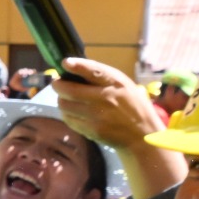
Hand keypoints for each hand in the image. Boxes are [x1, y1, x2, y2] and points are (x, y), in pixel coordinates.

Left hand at [52, 58, 185, 198]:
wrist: (141, 135)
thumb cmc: (131, 105)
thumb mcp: (124, 85)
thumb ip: (102, 76)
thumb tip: (74, 67)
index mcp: (116, 83)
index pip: (94, 71)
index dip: (77, 66)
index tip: (65, 63)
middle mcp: (106, 98)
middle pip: (70, 90)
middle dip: (58, 85)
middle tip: (57, 83)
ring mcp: (98, 116)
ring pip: (65, 105)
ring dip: (61, 99)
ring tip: (66, 98)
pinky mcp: (92, 130)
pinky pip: (68, 119)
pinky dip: (66, 113)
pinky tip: (73, 111)